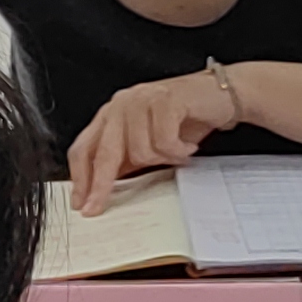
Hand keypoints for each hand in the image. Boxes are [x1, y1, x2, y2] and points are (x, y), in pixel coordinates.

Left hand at [67, 70, 244, 213]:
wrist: (221, 96)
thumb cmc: (186, 118)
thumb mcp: (148, 142)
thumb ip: (125, 159)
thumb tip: (103, 187)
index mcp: (112, 114)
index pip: (85, 147)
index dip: (80, 178)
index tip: (81, 202)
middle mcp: (122, 104)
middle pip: (104, 152)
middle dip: (101, 185)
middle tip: (99, 206)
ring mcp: (142, 99)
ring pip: (140, 151)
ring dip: (163, 159)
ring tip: (177, 153)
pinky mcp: (165, 99)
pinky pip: (164, 141)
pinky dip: (178, 150)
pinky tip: (187, 145)